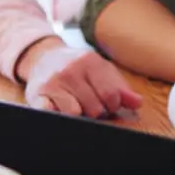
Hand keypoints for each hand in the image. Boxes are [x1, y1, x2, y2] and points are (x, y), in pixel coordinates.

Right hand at [18, 36, 142, 117]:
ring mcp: (52, 83)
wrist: (43, 57)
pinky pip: (51, 115)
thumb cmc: (78, 67)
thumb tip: (138, 103)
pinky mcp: (36, 96)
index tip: (108, 104)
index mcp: (89, 61)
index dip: (113, 105)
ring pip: (75, 114)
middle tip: (90, 104)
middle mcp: (70, 70)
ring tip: (76, 106)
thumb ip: (121, 87)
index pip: (111, 95)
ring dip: (78, 116)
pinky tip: (59, 109)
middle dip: (96, 111)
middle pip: (94, 108)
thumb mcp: (101, 70)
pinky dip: (58, 116)